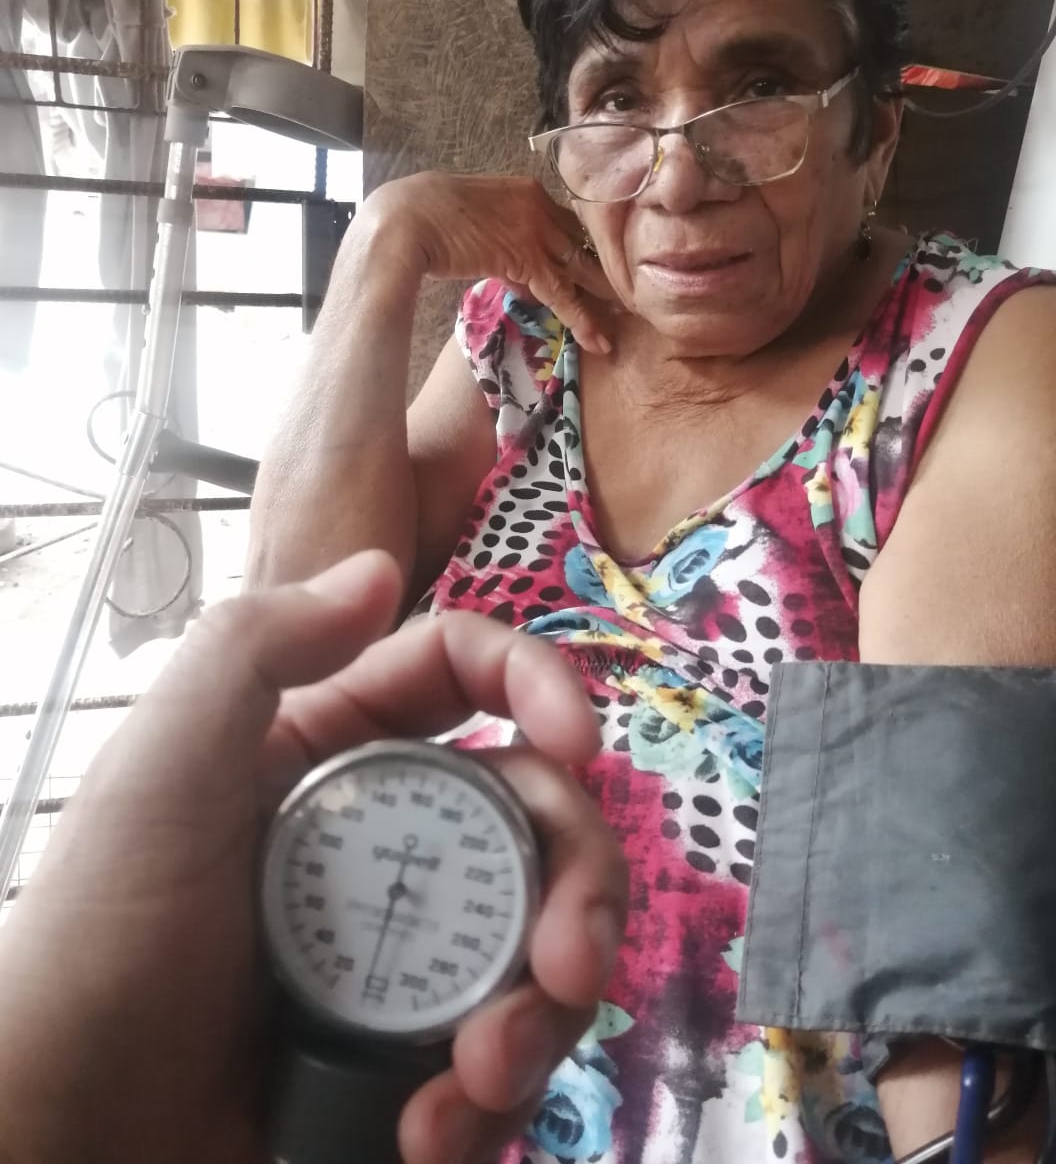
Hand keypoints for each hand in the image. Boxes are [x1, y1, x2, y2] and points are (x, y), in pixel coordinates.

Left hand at [0, 551, 626, 1163]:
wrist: (69, 1131)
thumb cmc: (100, 936)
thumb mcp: (161, 770)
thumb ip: (253, 648)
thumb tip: (378, 568)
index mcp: (340, 746)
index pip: (466, 676)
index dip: (537, 682)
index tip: (579, 740)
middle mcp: (393, 832)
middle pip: (540, 816)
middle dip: (577, 884)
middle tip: (567, 962)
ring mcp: (411, 941)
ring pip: (541, 935)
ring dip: (542, 1009)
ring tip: (482, 1075)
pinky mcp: (415, 1045)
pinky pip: (503, 1048)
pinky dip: (493, 1096)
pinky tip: (435, 1131)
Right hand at [363, 170, 615, 352]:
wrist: (404, 220)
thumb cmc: (423, 218)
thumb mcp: (474, 222)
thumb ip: (502, 242)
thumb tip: (520, 277)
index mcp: (526, 189)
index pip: (568, 223)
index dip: (585, 252)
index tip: (601, 272)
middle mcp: (538, 204)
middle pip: (584, 243)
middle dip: (607, 272)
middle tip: (631, 296)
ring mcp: (534, 229)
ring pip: (581, 269)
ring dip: (605, 299)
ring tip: (627, 323)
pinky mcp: (525, 257)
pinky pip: (562, 293)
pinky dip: (582, 319)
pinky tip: (599, 340)